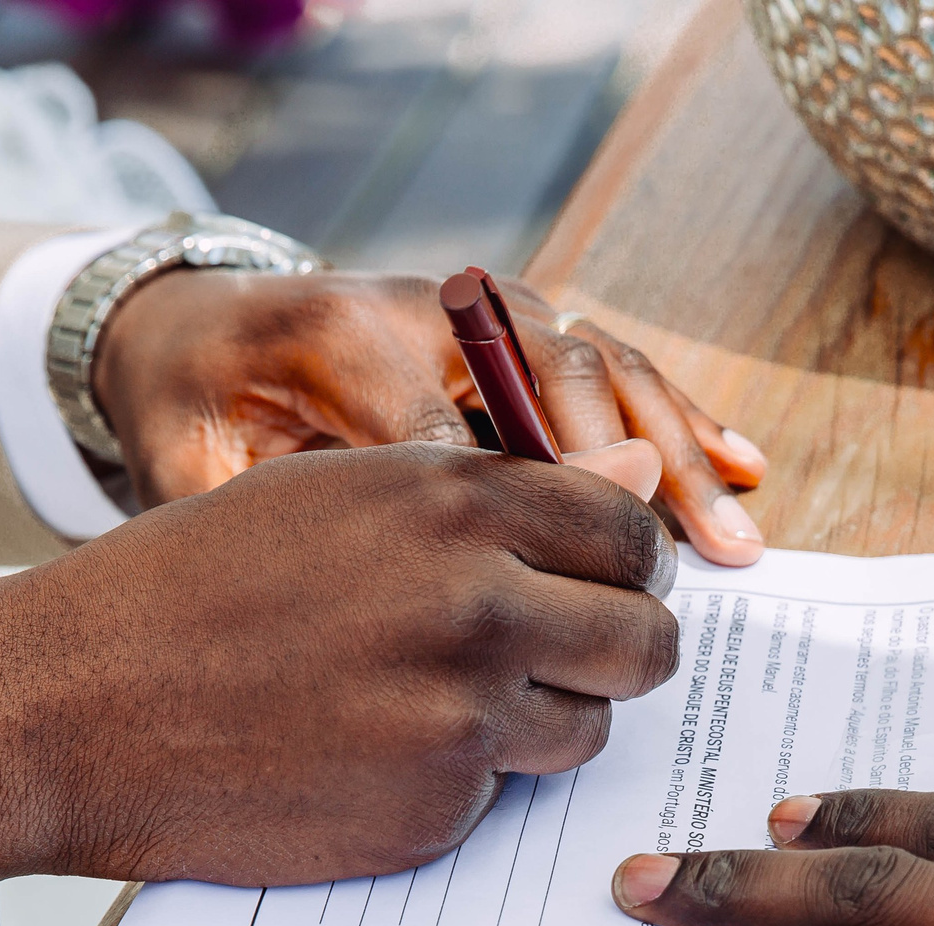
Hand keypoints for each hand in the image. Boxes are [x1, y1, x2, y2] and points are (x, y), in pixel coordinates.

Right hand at [0, 442, 678, 891]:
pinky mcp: (432, 808)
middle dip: (615, 652)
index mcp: (452, 502)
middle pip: (645, 639)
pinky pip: (507, 795)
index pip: (628, 527)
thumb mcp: (333, 494)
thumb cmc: (194, 586)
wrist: (71, 705)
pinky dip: (462, 782)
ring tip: (439, 705)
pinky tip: (375, 755)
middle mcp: (473, 602)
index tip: (595, 583)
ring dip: (543, 722)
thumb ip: (490, 488)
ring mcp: (458, 715)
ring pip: (591, 727)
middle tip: (555, 659)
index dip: (624, 562)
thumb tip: (639, 468)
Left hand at [93, 269, 769, 565]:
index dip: (500, 521)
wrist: (204, 330)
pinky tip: (741, 470)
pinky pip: (620, 368)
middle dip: (621, 480)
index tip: (546, 612)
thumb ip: (261, 516)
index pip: (443, 433)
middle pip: (557, 380)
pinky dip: (681, 421)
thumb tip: (372, 582)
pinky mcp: (526, 328)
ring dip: (676, 458)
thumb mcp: (192, 465)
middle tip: (667, 571)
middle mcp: (435, 306)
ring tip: (728, 543)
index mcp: (344, 331)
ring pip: (608, 370)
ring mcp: (492, 311)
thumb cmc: (198, 412)